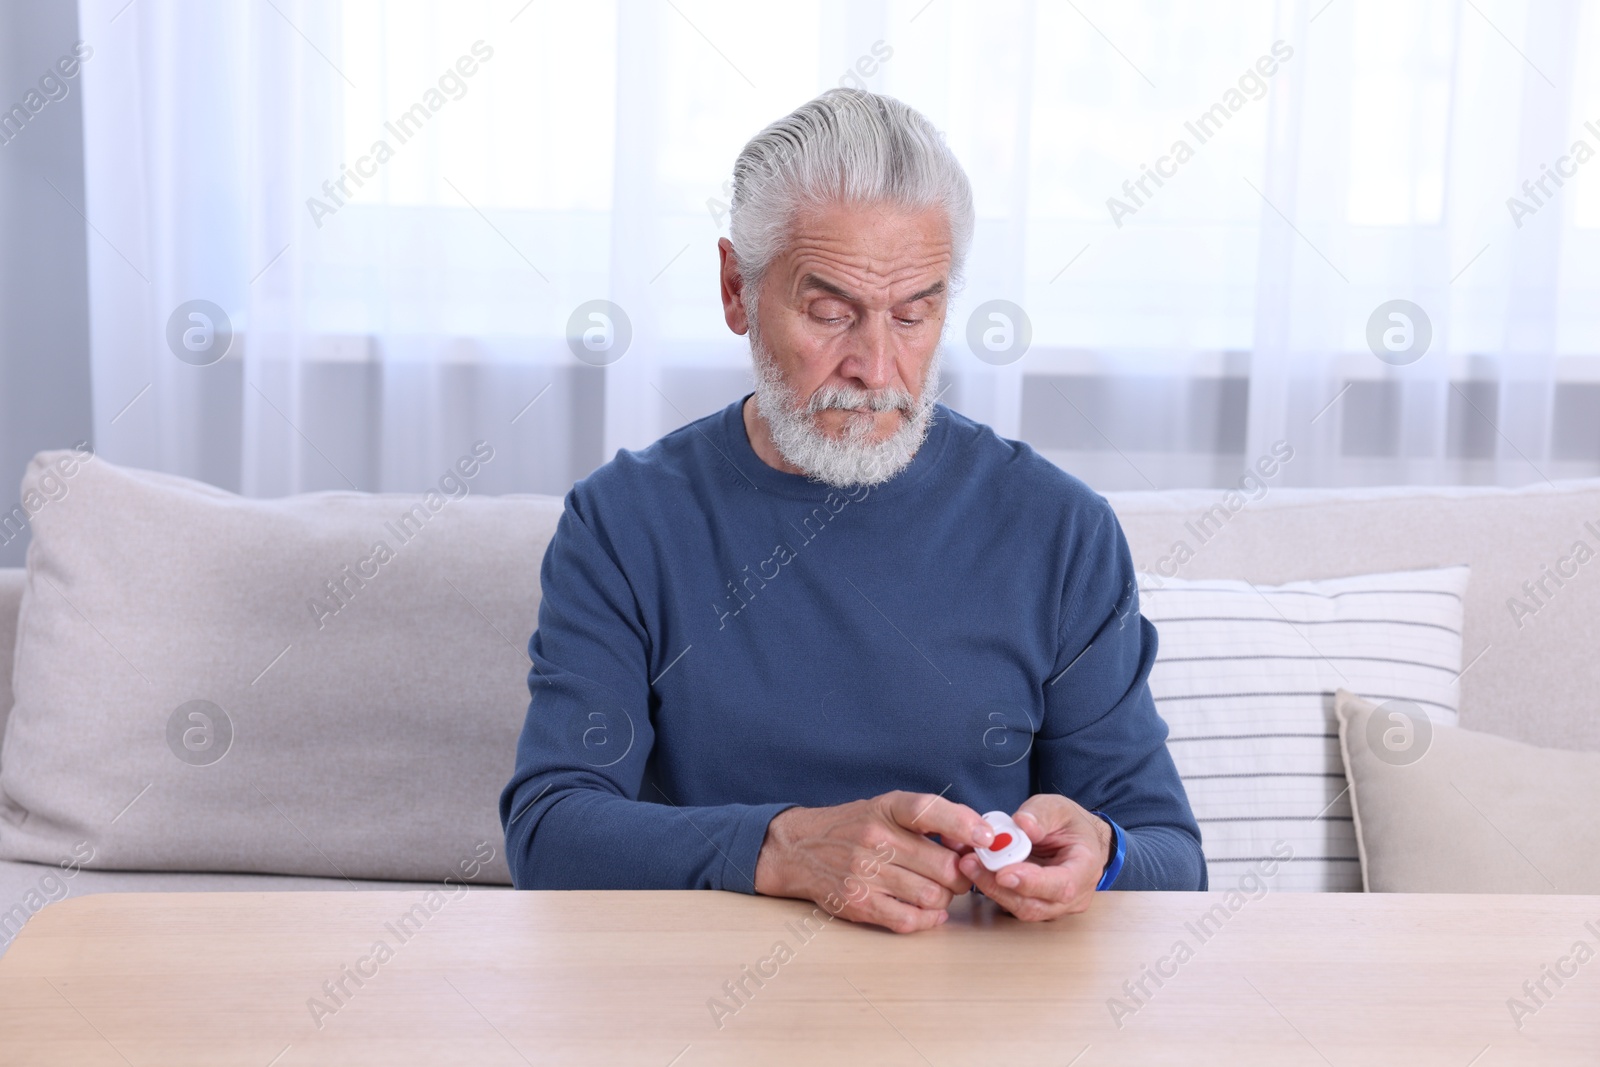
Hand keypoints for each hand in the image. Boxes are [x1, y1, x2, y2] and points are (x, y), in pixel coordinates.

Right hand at [753, 790, 994, 933]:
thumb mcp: (888, 809)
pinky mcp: (858, 903)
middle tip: (956, 874)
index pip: (929, 810)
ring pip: (932, 896)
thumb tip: (976, 839)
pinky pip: (910, 920)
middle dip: (960, 875)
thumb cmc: (855, 827)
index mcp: (887, 808)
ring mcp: (865, 873)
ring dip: (944, 898)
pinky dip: (927, 919)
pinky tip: (926, 910)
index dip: (965, 824)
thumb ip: (933, 819)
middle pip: (944, 866)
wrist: (800, 849)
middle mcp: (875, 838)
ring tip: (936, 890)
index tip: (988, 838)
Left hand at [956, 794, 1111, 922]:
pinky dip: (991, 888)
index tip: (1003, 873)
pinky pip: (1011, 903)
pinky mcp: (1034, 905)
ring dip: (991, 888)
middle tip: (971, 864)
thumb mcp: (1058, 808)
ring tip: (968, 863)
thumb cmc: (1070, 824)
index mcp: (1085, 869)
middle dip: (999, 888)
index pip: (1061, 886)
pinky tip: (975, 868)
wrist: (1077, 840)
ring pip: (1019, 908)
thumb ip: (1041, 815)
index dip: (1031, 883)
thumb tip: (1023, 825)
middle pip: (1035, 905)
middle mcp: (1073, 896)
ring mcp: (1054, 905)